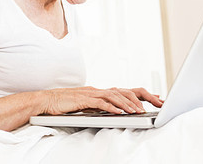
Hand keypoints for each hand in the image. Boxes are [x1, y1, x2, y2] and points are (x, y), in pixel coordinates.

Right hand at [39, 86, 163, 115]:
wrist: (46, 100)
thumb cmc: (64, 104)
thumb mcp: (86, 105)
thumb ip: (99, 106)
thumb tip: (113, 111)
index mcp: (100, 91)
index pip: (125, 91)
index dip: (141, 94)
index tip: (156, 98)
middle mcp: (98, 90)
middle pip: (125, 91)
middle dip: (142, 98)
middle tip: (156, 104)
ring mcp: (91, 93)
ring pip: (115, 96)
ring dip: (128, 104)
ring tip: (139, 112)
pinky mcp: (83, 100)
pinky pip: (101, 103)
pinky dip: (112, 107)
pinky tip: (120, 112)